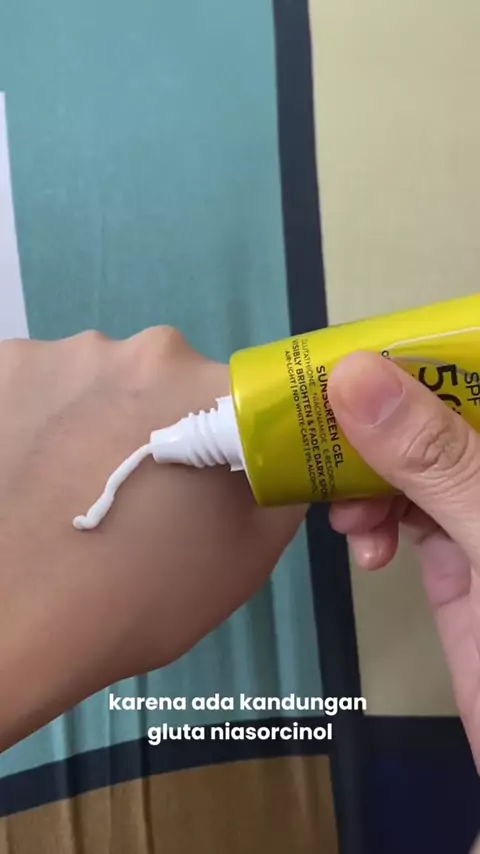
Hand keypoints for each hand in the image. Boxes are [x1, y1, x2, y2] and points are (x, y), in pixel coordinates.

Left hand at [0, 330, 304, 750]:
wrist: (12, 627)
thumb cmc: (141, 598)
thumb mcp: (250, 552)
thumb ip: (281, 480)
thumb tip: (273, 450)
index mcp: (208, 386)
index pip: (237, 397)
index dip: (223, 439)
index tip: (198, 481)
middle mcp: (138, 350)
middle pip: (163, 380)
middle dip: (156, 423)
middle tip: (136, 493)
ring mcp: (60, 354)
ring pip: (96, 380)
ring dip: (93, 419)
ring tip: (70, 486)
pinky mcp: (0, 368)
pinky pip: (38, 384)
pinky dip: (38, 417)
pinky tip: (27, 472)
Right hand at [328, 351, 479, 768]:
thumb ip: (435, 458)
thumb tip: (353, 372)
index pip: (473, 370)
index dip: (418, 354)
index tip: (350, 356)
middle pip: (436, 415)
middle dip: (376, 427)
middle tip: (319, 439)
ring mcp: (479, 515)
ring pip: (412, 465)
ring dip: (368, 482)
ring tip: (348, 518)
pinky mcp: (456, 557)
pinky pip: (404, 515)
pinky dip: (375, 524)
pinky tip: (365, 551)